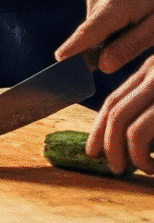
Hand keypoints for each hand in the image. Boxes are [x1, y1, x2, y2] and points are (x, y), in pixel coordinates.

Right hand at [55, 0, 153, 72]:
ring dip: (105, 41)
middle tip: (112, 62)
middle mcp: (98, 0)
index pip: (87, 33)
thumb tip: (102, 66)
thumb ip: (129, 47)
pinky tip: (129, 27)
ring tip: (133, 35)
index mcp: (113, 7)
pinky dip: (107, 31)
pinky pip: (98, 21)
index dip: (72, 48)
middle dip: (94, 54)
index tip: (59, 59)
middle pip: (88, 35)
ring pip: (94, 29)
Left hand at [86, 54, 153, 174]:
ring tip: (135, 169)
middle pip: (114, 109)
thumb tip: (127, 136)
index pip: (114, 100)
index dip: (100, 127)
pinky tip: (152, 168)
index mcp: (151, 71)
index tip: (93, 150)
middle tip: (111, 166)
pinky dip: (139, 156)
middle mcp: (153, 73)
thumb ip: (149, 103)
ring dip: (119, 151)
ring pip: (121, 121)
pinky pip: (138, 132)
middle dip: (106, 142)